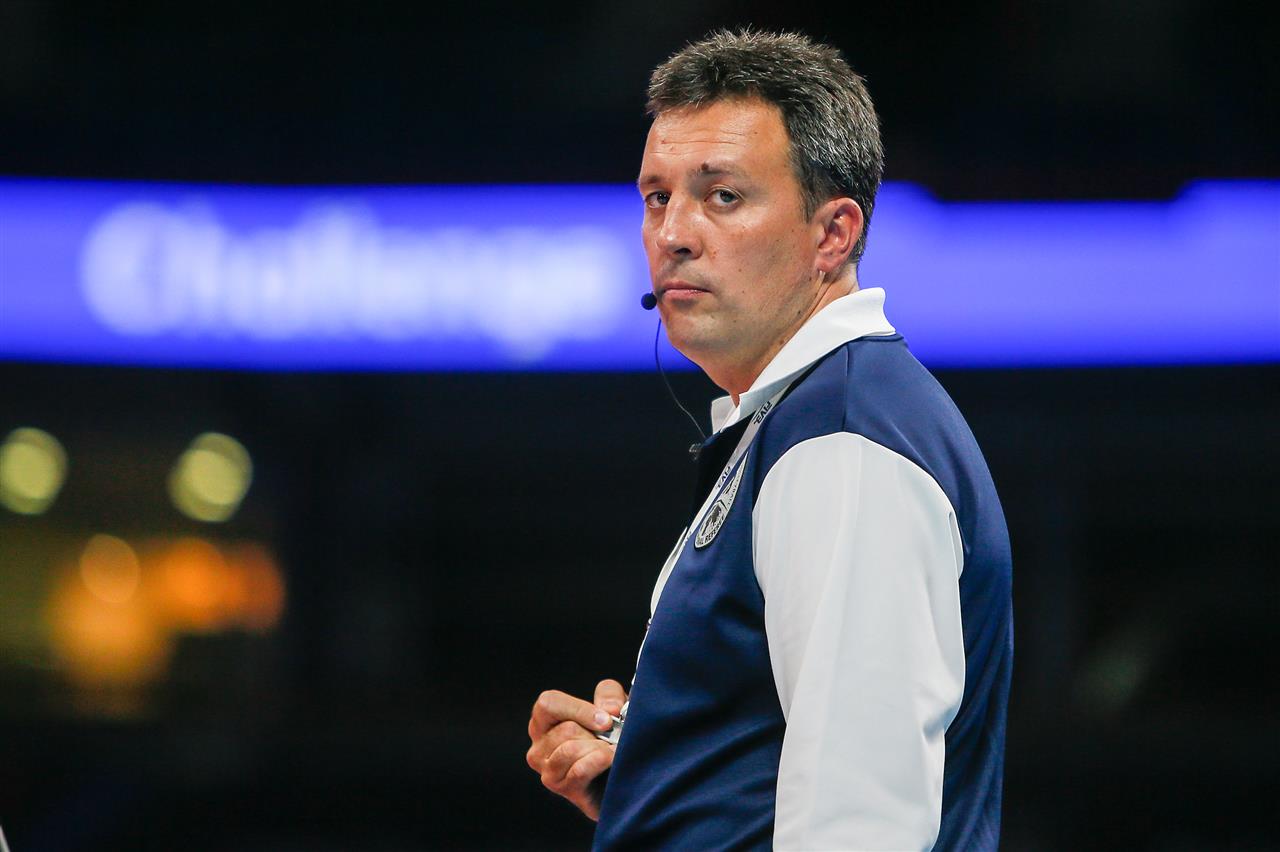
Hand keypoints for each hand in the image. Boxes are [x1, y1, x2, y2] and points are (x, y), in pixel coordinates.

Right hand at [526, 679, 628, 819]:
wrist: (623, 776)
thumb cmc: (612, 736)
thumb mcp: (612, 706)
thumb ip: (610, 695)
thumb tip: (610, 710)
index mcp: (543, 722)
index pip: (548, 703)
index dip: (579, 709)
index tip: (607, 719)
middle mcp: (538, 748)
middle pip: (566, 729)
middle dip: (597, 733)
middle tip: (614, 739)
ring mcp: (548, 771)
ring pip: (570, 750)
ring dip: (600, 748)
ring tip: (614, 750)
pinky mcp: (562, 788)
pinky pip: (579, 770)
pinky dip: (600, 762)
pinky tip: (613, 760)